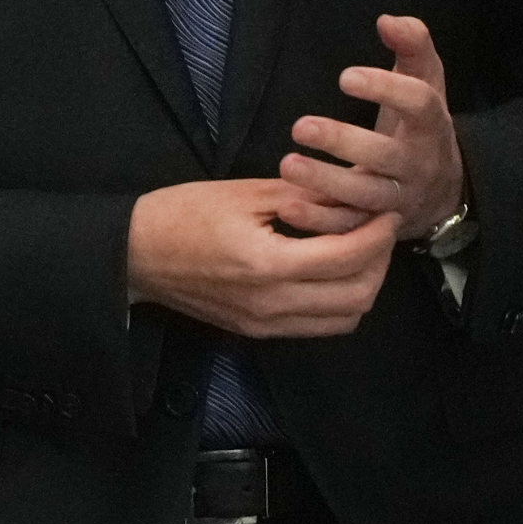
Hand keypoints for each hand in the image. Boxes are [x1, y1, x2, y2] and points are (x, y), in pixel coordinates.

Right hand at [125, 177, 401, 340]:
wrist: (134, 255)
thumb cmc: (182, 214)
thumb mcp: (245, 193)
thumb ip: (306, 195)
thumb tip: (355, 190)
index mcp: (268, 264)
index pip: (348, 256)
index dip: (378, 233)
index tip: (388, 209)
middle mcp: (272, 304)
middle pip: (358, 296)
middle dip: (380, 261)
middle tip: (379, 229)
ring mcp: (266, 325)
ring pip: (344, 319)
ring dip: (363, 285)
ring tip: (360, 250)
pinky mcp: (258, 332)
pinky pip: (318, 326)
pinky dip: (338, 302)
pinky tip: (331, 271)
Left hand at [274, 15, 467, 240]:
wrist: (442, 190)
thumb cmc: (421, 125)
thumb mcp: (427, 82)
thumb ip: (413, 46)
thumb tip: (388, 19)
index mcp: (432, 126)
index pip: (419, 105)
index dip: (386, 89)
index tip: (345, 76)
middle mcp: (417, 166)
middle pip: (386, 157)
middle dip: (344, 143)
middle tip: (300, 126)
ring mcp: (397, 200)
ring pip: (364, 197)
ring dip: (324, 183)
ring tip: (288, 164)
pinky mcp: (375, 226)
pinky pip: (347, 228)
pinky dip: (318, 221)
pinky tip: (287, 205)